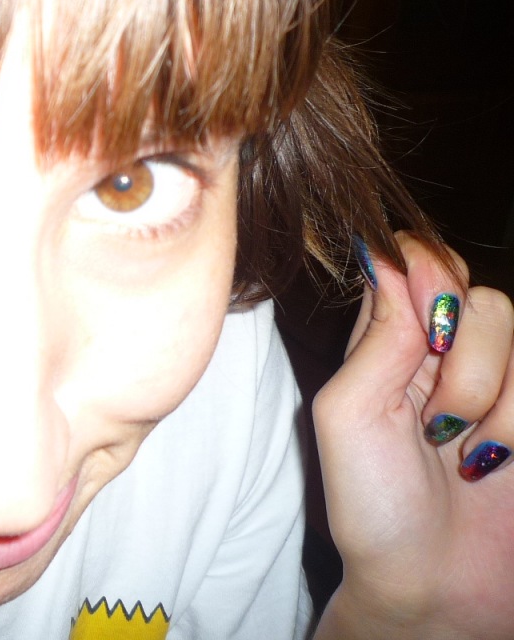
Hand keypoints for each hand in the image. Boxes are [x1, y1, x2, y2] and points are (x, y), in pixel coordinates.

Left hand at [313, 233, 513, 638]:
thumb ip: (375, 338)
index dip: (427, 276)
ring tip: (468, 453)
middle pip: (483, 297)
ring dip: (493, 400)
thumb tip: (385, 255)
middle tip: (438, 422)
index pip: (418, 262)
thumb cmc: (372, 507)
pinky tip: (499, 461)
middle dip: (464, 361)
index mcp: (390, 342)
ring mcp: (502, 386)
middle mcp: (449, 353)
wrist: (434, 590)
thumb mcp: (347, 416)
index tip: (423, 326)